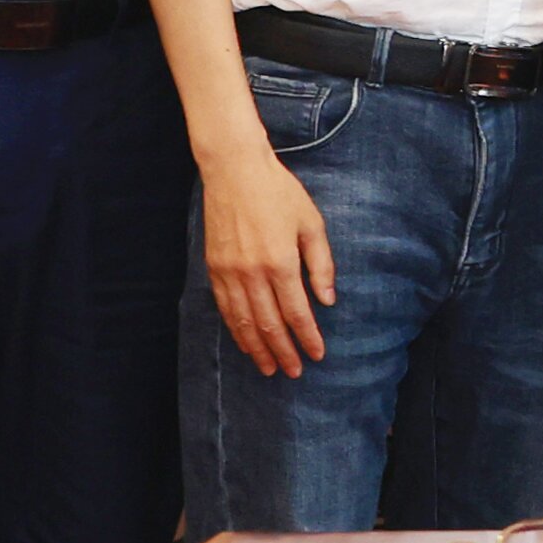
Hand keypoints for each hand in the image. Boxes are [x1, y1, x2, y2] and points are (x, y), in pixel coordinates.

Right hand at [200, 137, 331, 379]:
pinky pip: (225, 307)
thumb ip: (321, 264)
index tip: (317, 355)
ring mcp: (229, 271)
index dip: (308, 338)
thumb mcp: (311, 223)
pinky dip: (236, 328)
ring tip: (268, 368)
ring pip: (243, 321)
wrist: (234, 170)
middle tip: (294, 372)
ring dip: (257, 348)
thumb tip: (328, 300)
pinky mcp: (214, 267)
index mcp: (281, 262)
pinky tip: (244, 341)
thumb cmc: (279, 193)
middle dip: (283, 352)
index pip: (297, 312)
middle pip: (269, 324)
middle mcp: (253, 272)